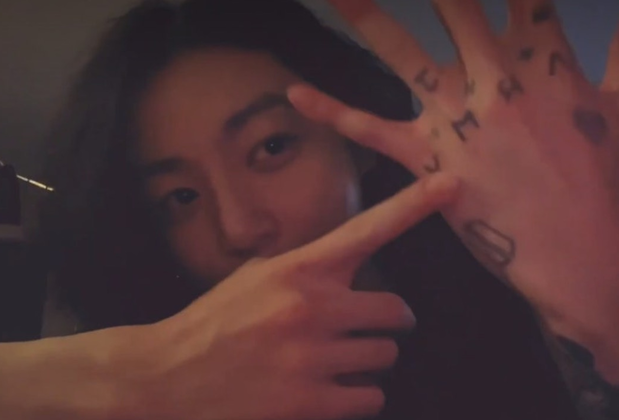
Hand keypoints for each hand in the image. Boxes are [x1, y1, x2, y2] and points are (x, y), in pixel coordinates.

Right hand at [112, 175, 457, 419]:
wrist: (168, 376)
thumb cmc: (214, 322)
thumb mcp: (255, 278)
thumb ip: (306, 271)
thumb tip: (350, 271)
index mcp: (298, 270)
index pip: (367, 230)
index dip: (413, 206)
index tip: (450, 185)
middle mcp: (312, 308)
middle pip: (396, 312)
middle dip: (387, 321)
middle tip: (366, 326)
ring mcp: (314, 357)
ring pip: (386, 356)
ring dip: (368, 360)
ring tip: (334, 360)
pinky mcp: (311, 403)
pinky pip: (371, 398)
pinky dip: (358, 396)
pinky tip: (329, 389)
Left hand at [289, 0, 618, 354]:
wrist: (580, 254)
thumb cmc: (610, 185)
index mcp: (548, 65)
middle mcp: (496, 83)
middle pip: (460, 12)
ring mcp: (458, 121)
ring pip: (405, 58)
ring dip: (369, 20)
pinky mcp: (428, 159)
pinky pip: (371, 131)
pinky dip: (333, 111)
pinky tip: (296, 94)